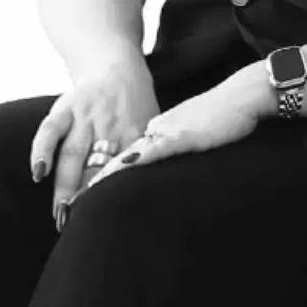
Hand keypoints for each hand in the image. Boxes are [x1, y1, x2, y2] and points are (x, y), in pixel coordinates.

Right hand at [31, 56, 158, 229]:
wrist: (115, 63)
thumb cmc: (137, 103)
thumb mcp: (153, 125)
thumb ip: (152, 152)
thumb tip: (163, 190)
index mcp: (135, 133)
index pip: (127, 171)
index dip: (119, 196)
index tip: (115, 221)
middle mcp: (111, 126)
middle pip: (98, 167)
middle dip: (90, 199)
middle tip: (82, 229)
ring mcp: (86, 115)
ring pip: (74, 154)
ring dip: (65, 185)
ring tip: (60, 214)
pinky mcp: (65, 105)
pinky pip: (50, 129)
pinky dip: (42, 150)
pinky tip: (39, 173)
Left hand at [79, 66, 272, 195]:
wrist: (243, 95)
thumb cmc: (222, 117)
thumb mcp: (191, 136)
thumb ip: (172, 149)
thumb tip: (157, 167)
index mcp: (152, 132)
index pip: (116, 157)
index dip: (94, 179)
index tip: (74, 201)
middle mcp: (152, 131)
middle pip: (114, 159)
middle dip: (86, 186)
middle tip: (63, 211)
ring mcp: (166, 132)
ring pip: (125, 158)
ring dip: (101, 181)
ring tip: (77, 203)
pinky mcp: (184, 135)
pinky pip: (154, 150)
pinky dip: (134, 164)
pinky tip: (119, 173)